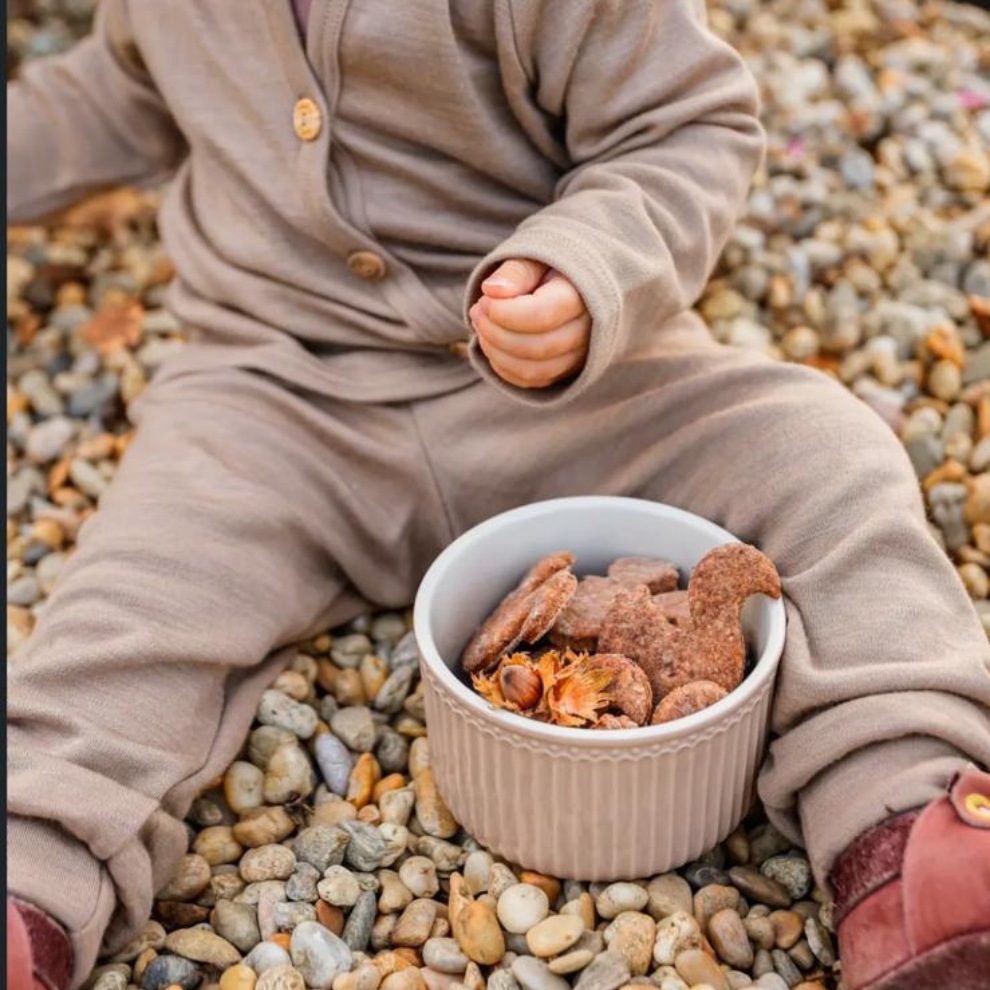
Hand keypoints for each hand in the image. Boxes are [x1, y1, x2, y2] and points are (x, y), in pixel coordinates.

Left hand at [468, 259, 589, 388]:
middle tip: (477, 312)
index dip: (504, 313)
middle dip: (496, 333)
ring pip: (532, 370)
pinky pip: (530, 381)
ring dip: (496, 352)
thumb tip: (492, 290)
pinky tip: (492, 344)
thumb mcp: (535, 260)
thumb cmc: (549, 271)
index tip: (484, 300)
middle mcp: (587, 332)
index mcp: (582, 296)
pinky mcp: (565, 372)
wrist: (571, 288)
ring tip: (480, 325)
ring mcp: (579, 357)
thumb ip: (516, 272)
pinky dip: (503, 367)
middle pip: (537, 347)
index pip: (542, 316)